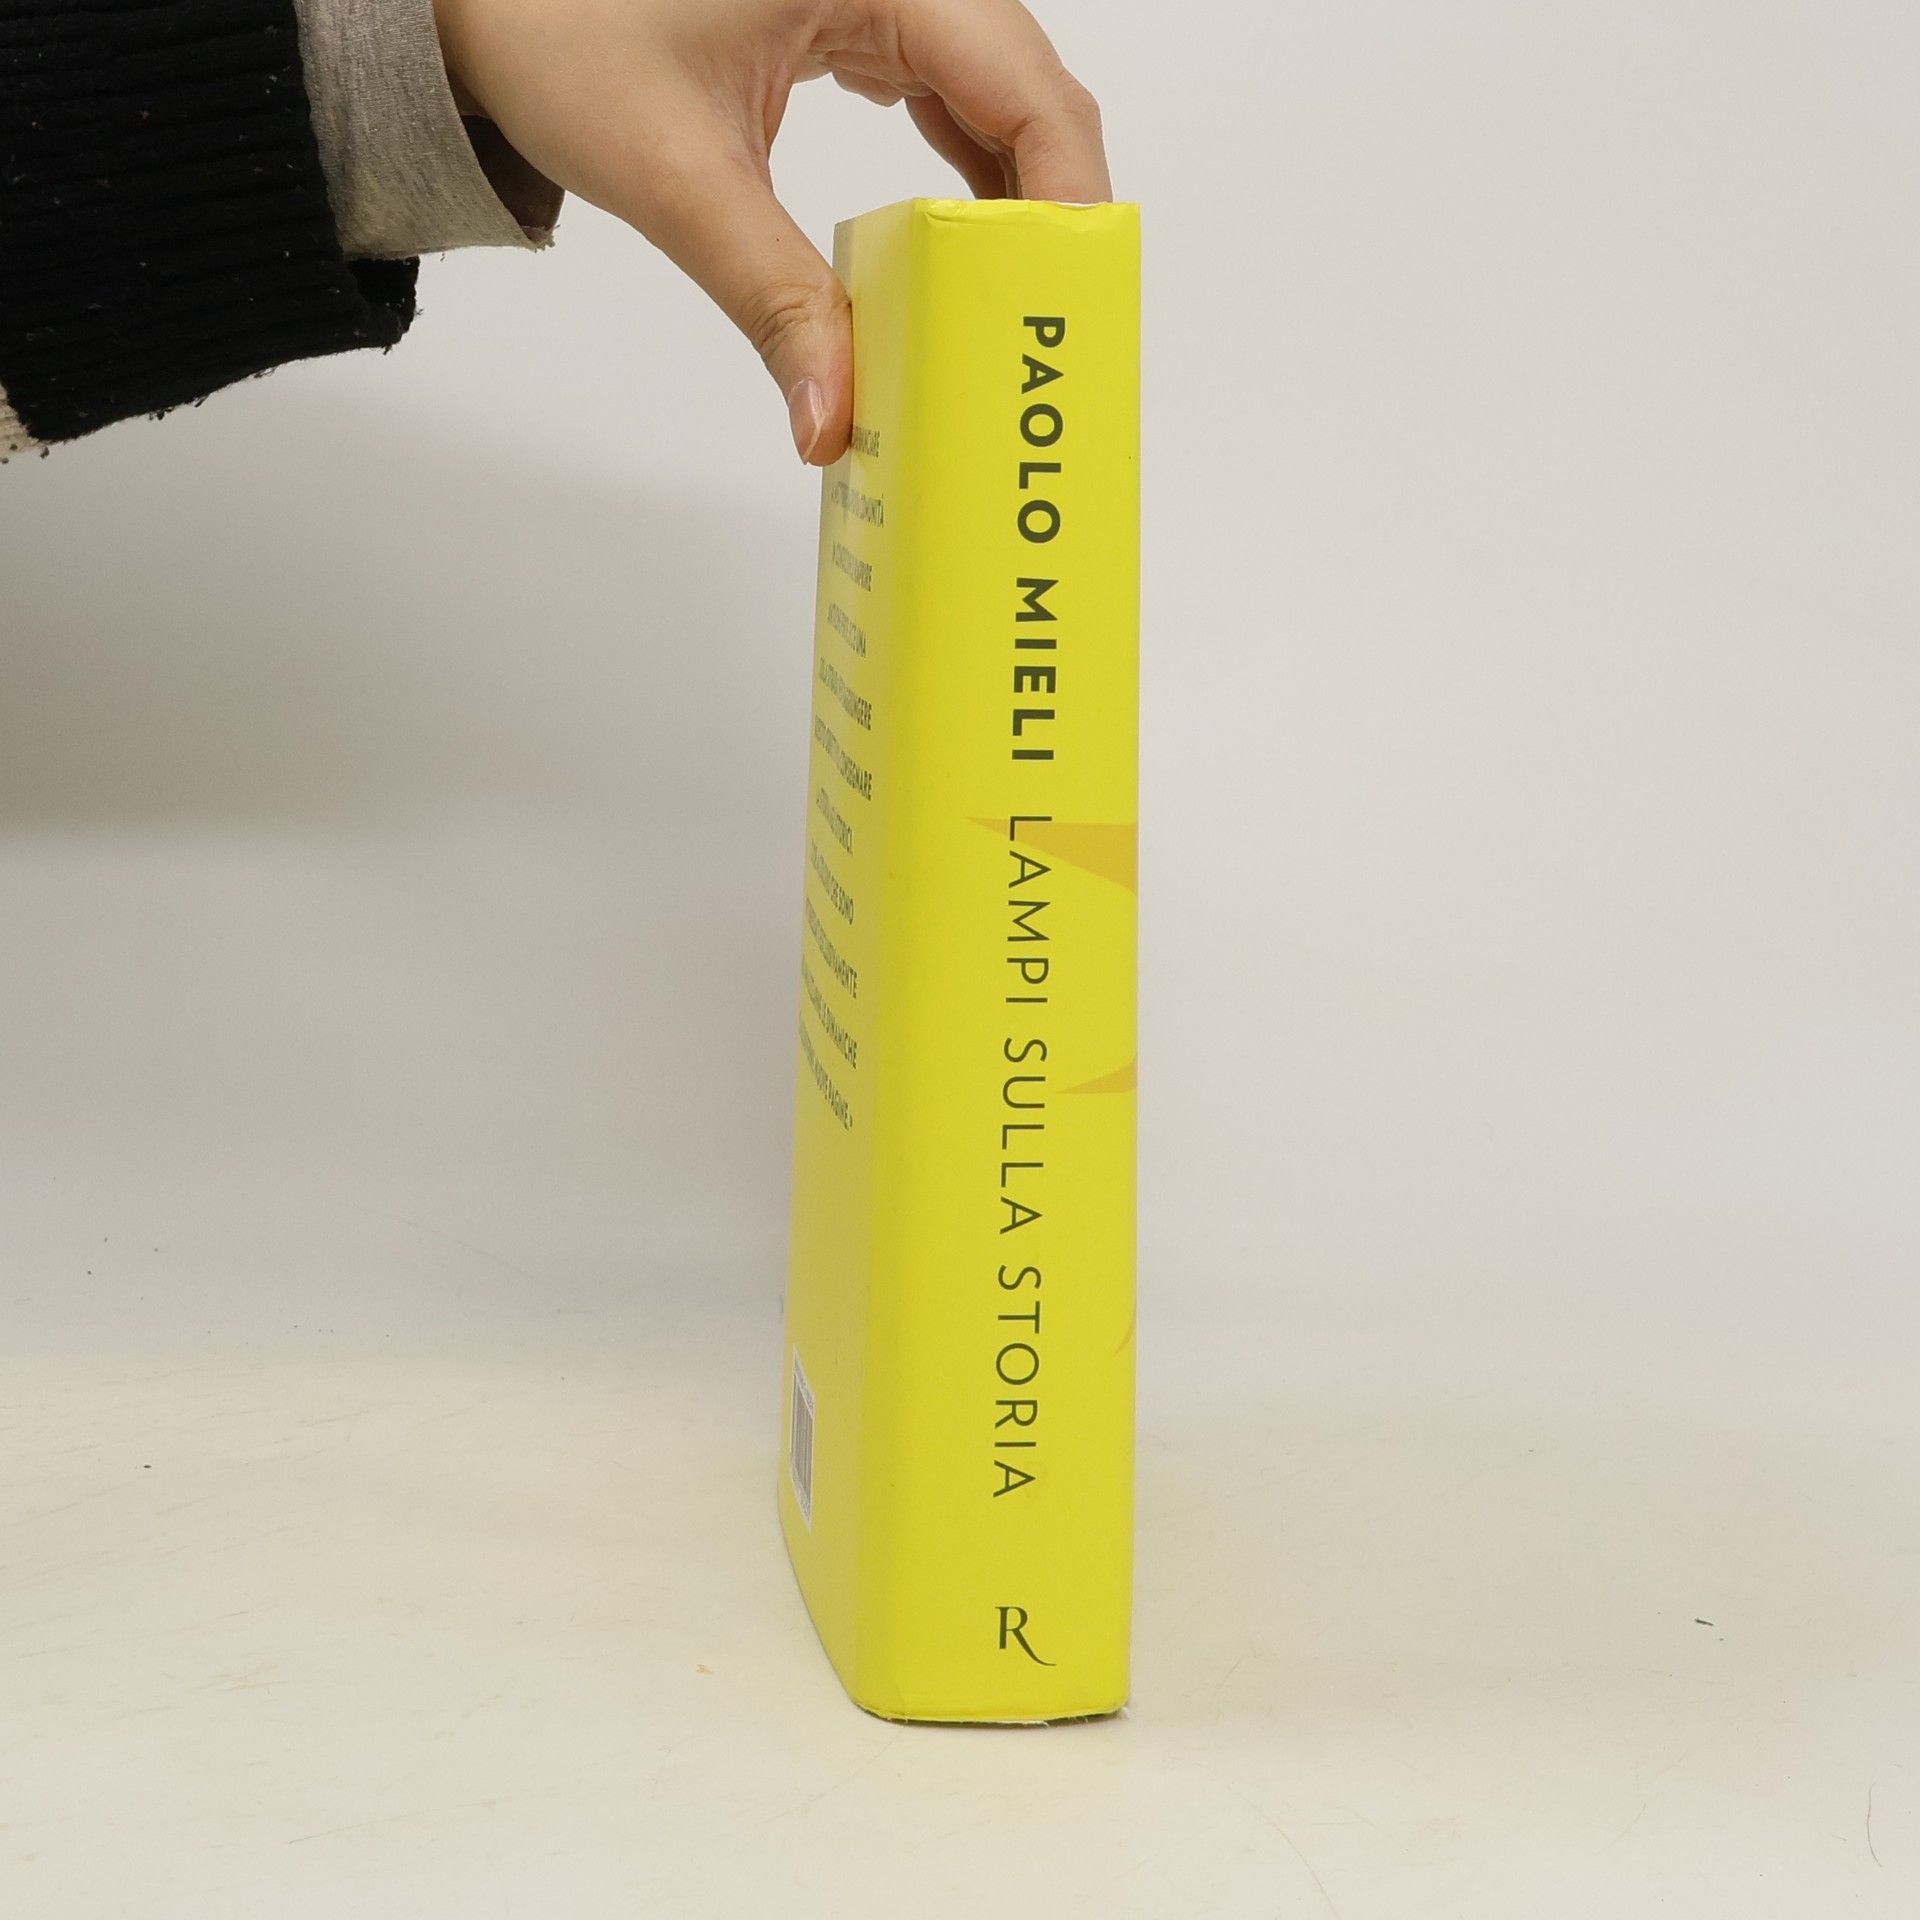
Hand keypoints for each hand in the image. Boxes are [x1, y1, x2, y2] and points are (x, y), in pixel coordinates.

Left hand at [431, 0, 1110, 463]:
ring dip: (1014, 193)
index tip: (1072, 300)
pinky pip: (950, 85)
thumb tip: (834, 423)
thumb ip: (774, 302)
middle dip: (1052, 206)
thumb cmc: (558, 34)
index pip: (1026, 78)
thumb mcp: (679, 178)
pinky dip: (967, 167)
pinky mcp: (858, 10)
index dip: (1067, 192)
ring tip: (1017, 302)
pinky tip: (965, 243)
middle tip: (1054, 323)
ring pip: (999, 86)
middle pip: (1031, 83)